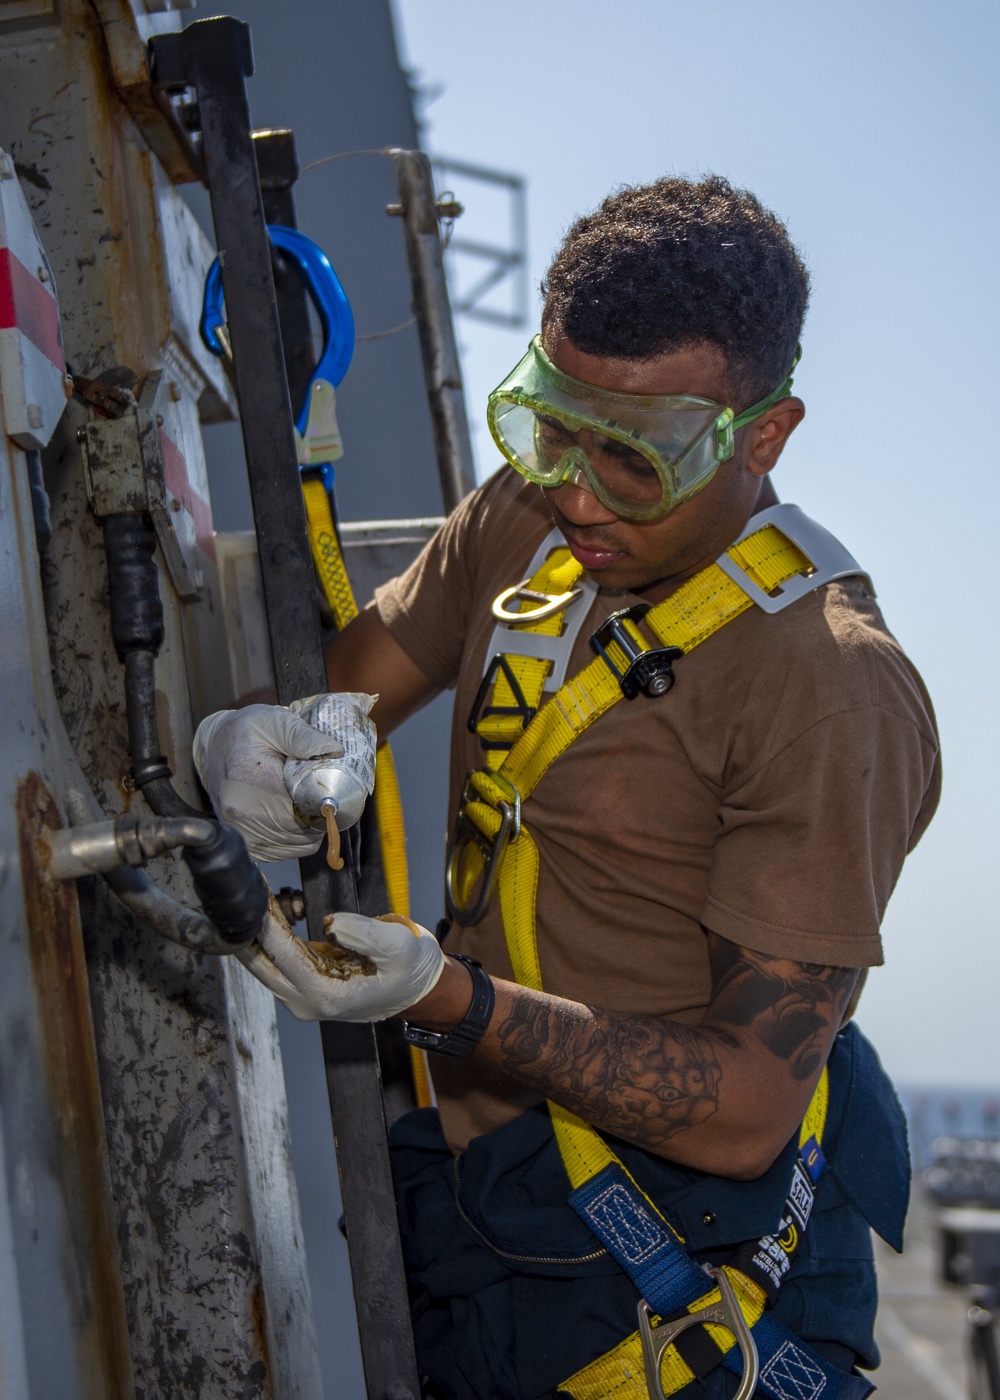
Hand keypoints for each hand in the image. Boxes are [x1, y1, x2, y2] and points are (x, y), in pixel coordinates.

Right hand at [192, 703, 343, 861]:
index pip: (301, 810)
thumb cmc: (246, 733)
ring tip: (304, 803)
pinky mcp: (243, 842)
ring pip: (295, 846)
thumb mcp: (274, 721)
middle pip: (300, 832)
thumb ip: (303, 736)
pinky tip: (293, 816)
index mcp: (248, 782)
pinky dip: (295, 839)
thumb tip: (334, 751)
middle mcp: (239, 813)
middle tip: (319, 795)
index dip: (323, 805)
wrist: (214, 747)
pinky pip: (283, 852)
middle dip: (318, 816)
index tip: (327, 791)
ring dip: (309, 829)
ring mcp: (239, 832)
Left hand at [240, 908, 447, 1021]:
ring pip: (263, 960)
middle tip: (242, 886)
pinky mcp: (303, 983)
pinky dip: (271, 932)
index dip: (266, 923)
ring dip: (258, 927)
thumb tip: (329, 923)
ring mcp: (302, 996)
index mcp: (328, 996)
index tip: (253, 892)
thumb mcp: (400, 946)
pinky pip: (277, 957)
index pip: (284, 956)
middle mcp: (306, 1002)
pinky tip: (270, 906)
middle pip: (260, 963)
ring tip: (255, 889)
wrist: (419, 989)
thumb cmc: (412, 970)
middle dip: (248, 926)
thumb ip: (364, 934)